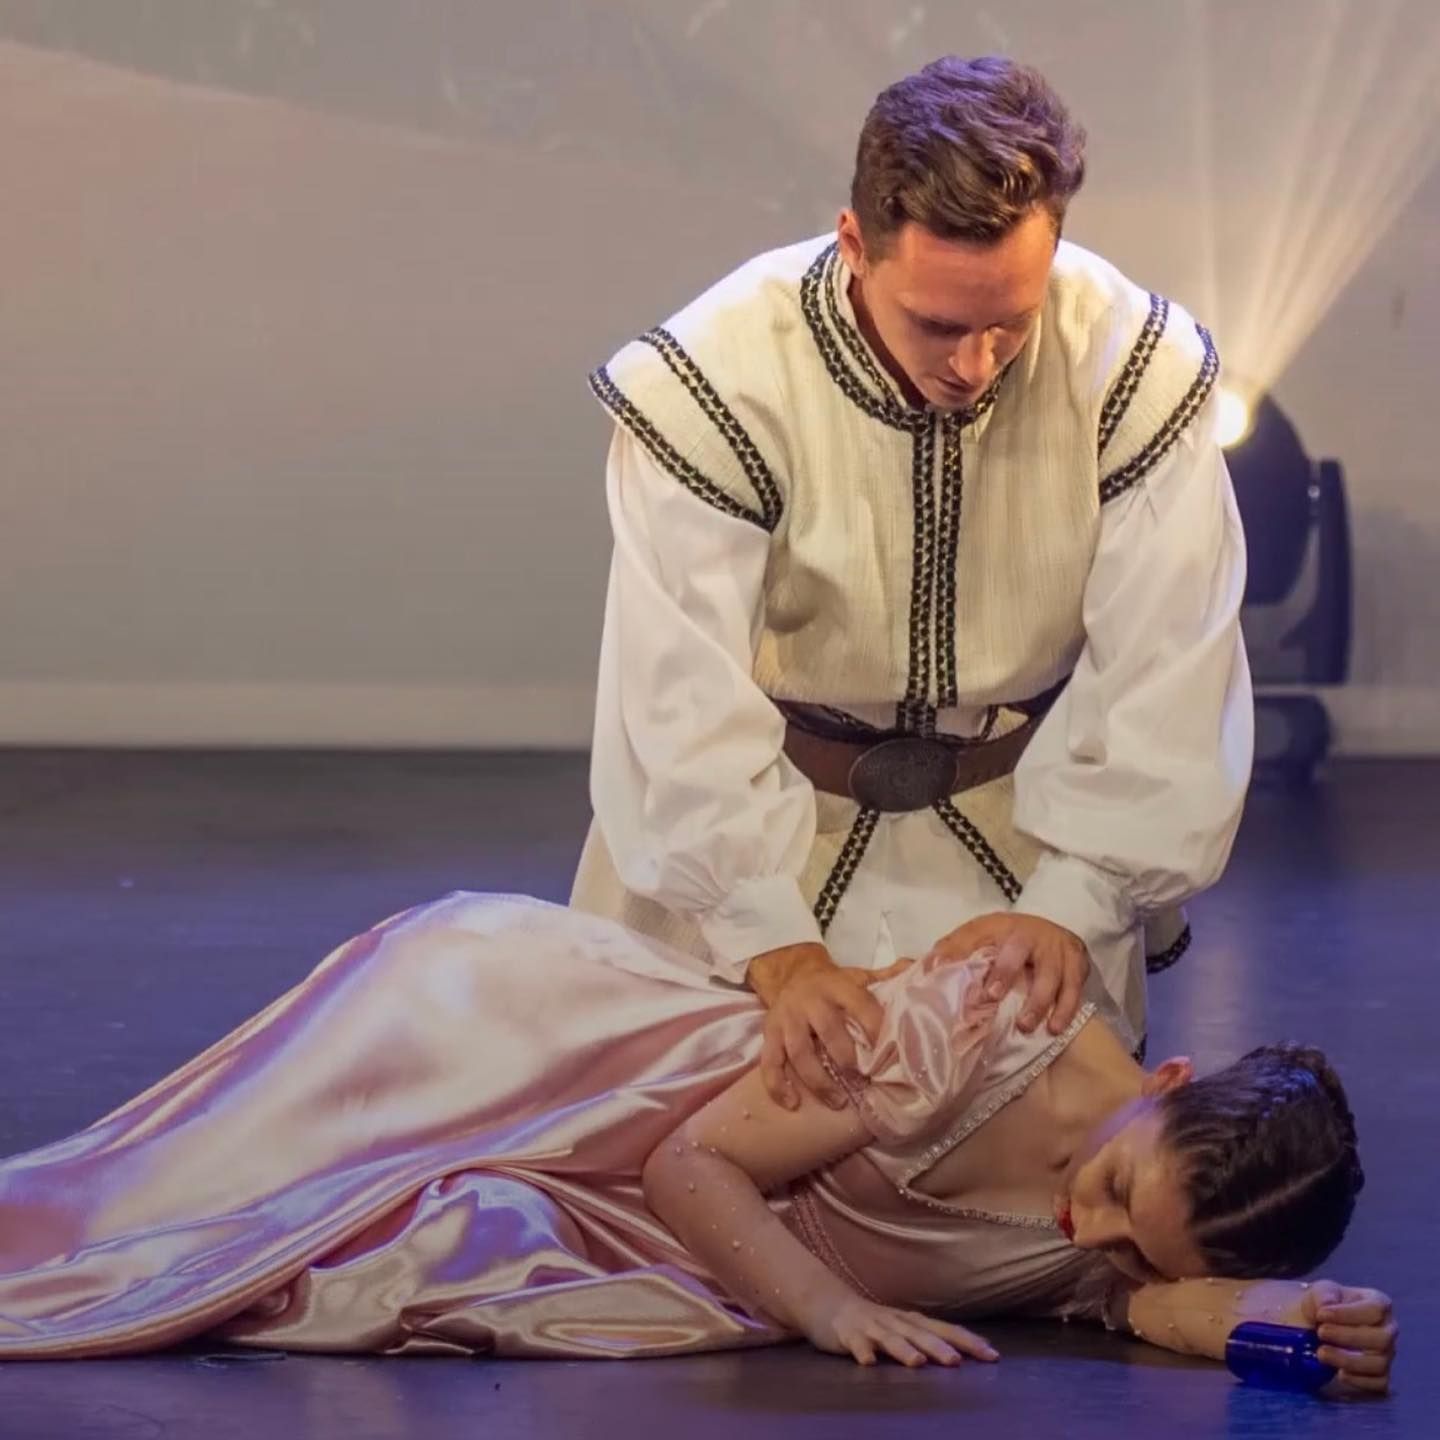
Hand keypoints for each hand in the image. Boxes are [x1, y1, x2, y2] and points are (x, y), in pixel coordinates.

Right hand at [746, 943, 908, 1109]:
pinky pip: (769, 1062)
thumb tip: (921, 969)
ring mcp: (787, 1019)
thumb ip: (887, 978)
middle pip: (828, 1030)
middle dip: (846, 1059)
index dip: (875, 1028)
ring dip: (818, 1081)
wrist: (791, 975)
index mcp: (838, 986)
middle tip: (863, 1082)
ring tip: (838, 1102)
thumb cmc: (834, 985)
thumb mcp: (859, 976)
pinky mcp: (769, 1034)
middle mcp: (810, 1001)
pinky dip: (777, 1086)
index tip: (889, 1054)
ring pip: (799, 1052)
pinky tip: (793, 1103)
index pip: (860, 1005)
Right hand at [803, 1294, 999, 1367]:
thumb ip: (928, 1338)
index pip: (945, 1329)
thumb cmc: (874, 1322)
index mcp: (912, 1321)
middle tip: (957, 1362)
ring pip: (889, 1338)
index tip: (992, 1355)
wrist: (829, 1304)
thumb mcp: (904, 1327)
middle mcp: (895, 1321)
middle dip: (938, 1347)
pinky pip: (856, 1344)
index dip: (967, 1341)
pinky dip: (863, 1352)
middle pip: (919, 1333)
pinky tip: (869, 1362)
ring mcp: (871, 1326)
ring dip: (903, 1349)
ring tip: (917, 1362)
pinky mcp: (848, 1333)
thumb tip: (964, 1351)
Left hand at [926, 912, 1088, 1034]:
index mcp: (999, 926)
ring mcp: (1055, 947)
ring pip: (1050, 973)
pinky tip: (1055, 1027)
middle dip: (1005, 972)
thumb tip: (928, 968)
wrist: (1050, 931)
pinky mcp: (1076, 962)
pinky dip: (1066, 1008)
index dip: (962, 950)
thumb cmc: (1006, 940)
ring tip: (1025, 1026)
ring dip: (1038, 1001)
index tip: (946, 971)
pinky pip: (1074, 987)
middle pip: (1017, 950)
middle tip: (992, 996)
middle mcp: (1028, 933)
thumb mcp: (979, 936)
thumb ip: (955, 949)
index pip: (977, 934)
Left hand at [1303, 1281, 1396, 1395]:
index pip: (1375, 1309)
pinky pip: (1378, 1384)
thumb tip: (1327, 1304)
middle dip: (1347, 1337)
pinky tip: (1339, 1373)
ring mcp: (1386, 1355)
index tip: (1321, 1315)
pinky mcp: (1381, 1377)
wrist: (1314, 1328)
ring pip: (1379, 1364)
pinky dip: (1358, 1380)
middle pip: (1381, 1339)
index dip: (1348, 1313)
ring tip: (1321, 1353)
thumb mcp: (1319, 1292)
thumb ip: (1323, 1294)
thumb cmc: (1322, 1306)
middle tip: (1320, 1333)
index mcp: (1378, 1303)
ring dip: (1348, 1360)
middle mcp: (1388, 1330)